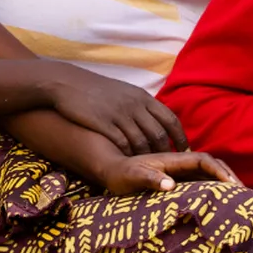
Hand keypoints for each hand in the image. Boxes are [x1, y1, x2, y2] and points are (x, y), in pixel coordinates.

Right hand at [44, 66, 188, 154]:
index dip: (180, 137)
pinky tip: (129, 164)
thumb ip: (142, 105)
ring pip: (142, 142)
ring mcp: (119, 115)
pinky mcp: (104, 124)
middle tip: (169, 166)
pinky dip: (128, 156)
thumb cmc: (97, 90)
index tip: (185, 151)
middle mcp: (134, 105)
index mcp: (142, 97)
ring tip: (150, 168)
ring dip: (147, 157)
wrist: (68, 83)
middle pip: (159, 134)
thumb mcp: (124, 92)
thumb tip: (158, 120)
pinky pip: (122, 144)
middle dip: (166, 153)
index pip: (170, 119)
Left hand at [97, 149, 239, 196]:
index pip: (202, 160)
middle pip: (210, 165)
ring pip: (206, 175)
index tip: (232, 186)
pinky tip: (218, 204)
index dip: (219, 171)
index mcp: (172, 160)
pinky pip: (198, 183)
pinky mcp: (175, 182)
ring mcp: (177, 172)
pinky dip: (212, 190)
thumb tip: (170, 185)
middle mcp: (178, 164)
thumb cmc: (120, 175)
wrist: (110, 171)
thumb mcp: (131, 177)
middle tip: (244, 194)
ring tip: (237, 200)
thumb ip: (149, 178)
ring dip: (222, 183)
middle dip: (227, 176)